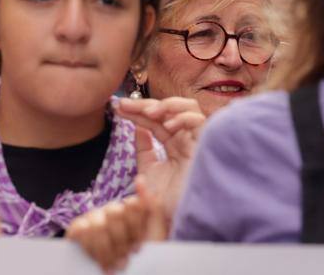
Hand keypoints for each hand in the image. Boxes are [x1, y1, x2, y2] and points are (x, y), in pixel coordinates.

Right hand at [66, 179, 164, 273]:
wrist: (131, 272)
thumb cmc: (140, 256)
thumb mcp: (154, 233)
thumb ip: (153, 207)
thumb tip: (141, 180)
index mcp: (130, 209)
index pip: (132, 206)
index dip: (135, 230)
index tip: (138, 248)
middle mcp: (111, 209)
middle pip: (114, 214)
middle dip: (120, 242)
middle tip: (125, 260)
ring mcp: (93, 217)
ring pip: (98, 226)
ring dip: (106, 250)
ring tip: (113, 266)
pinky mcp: (77, 228)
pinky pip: (80, 232)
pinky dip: (90, 248)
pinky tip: (97, 261)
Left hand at [115, 96, 204, 221]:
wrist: (174, 220)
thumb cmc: (164, 201)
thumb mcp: (148, 170)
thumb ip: (144, 149)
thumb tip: (138, 128)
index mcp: (174, 145)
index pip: (156, 121)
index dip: (137, 112)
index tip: (118, 108)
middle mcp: (186, 141)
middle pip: (170, 110)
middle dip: (146, 104)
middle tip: (125, 104)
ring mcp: (196, 142)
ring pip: (190, 108)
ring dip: (167, 105)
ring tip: (148, 113)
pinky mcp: (205, 147)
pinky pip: (200, 121)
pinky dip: (183, 118)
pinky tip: (166, 126)